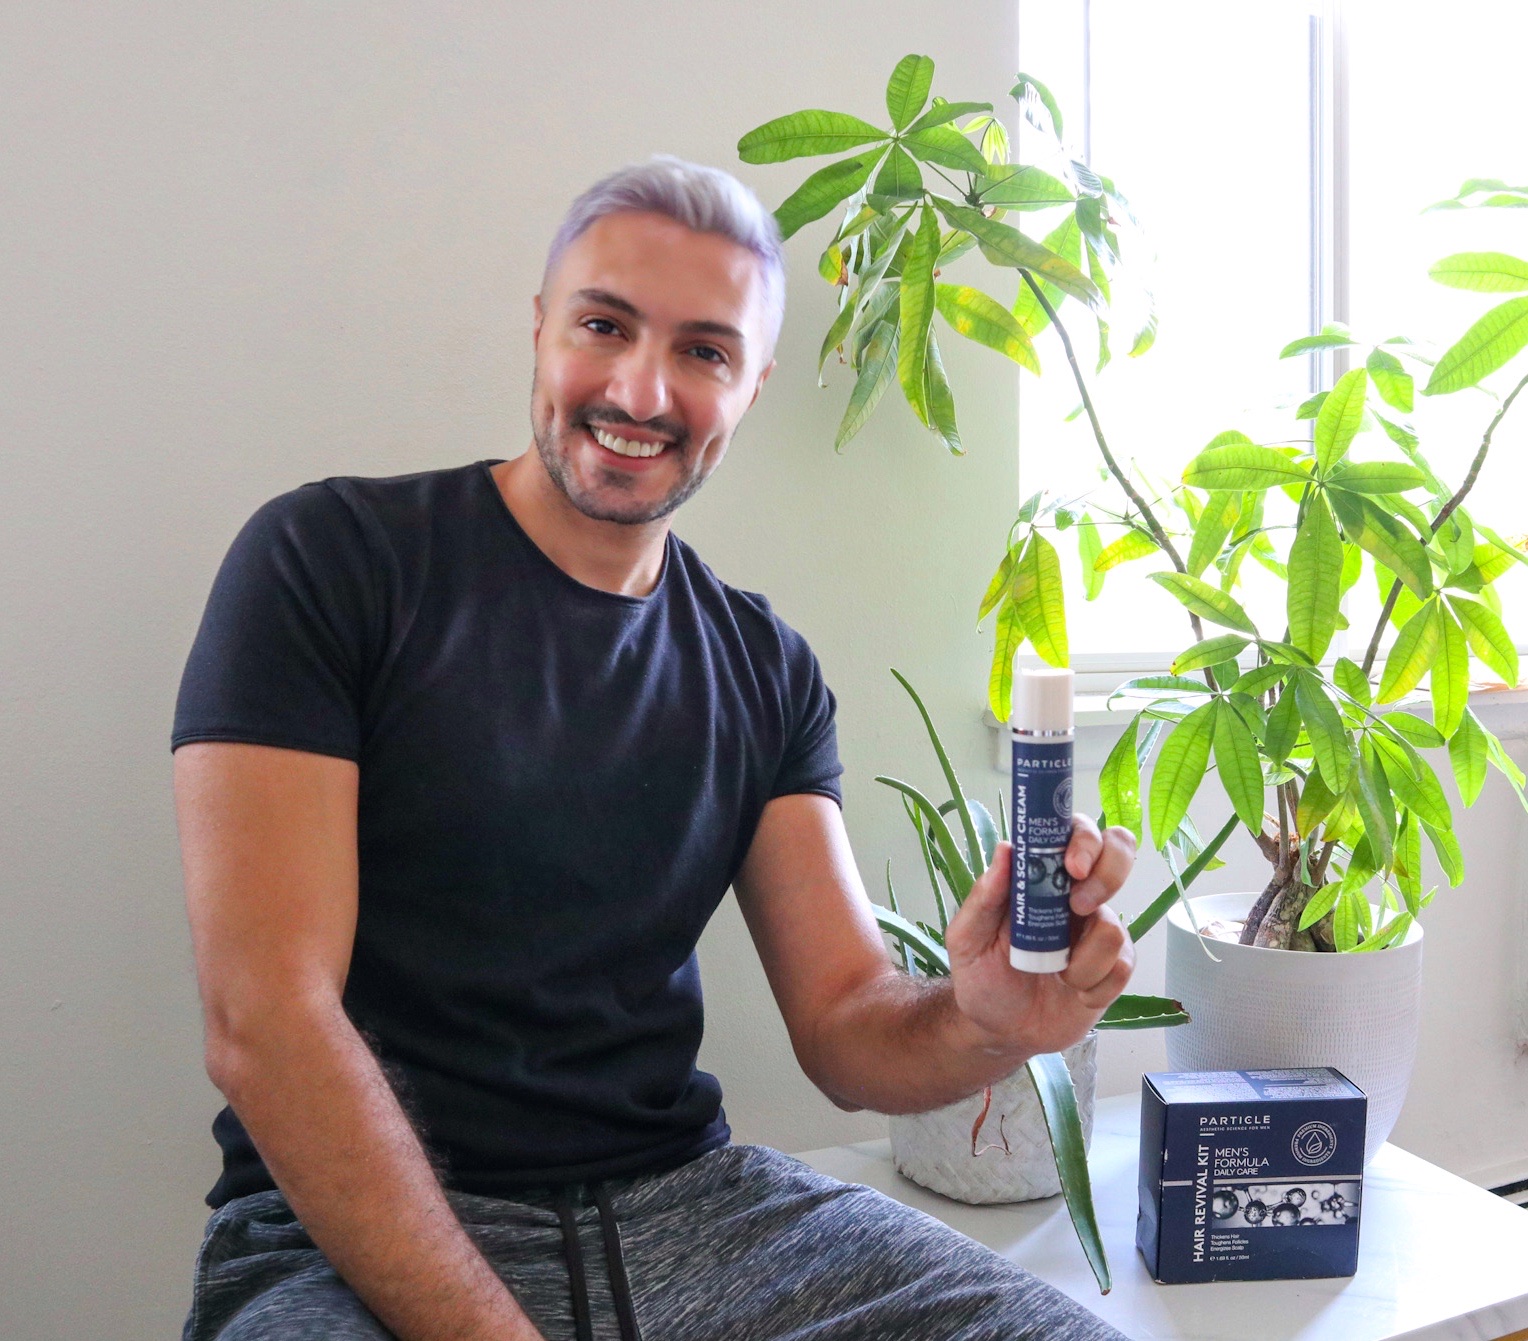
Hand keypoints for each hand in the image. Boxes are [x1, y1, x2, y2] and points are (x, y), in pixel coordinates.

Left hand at [945, 815, 1136, 1058]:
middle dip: (1108, 876)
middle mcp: (1073, 894)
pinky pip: (1122, 966)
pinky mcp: (1114, 966)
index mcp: (1038, 876)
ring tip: (1055, 974)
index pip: (1074, 831)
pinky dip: (1094, 985)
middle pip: (1119, 851)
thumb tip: (1005, 849)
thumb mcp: (967, 939)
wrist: (1000, 1032)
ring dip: (1081, 960)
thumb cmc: (981, 978)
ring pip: (1115, 926)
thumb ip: (984, 896)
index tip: (1073, 867)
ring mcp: (1097, 929)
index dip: (1084, 838)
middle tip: (1078, 909)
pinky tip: (1073, 993)